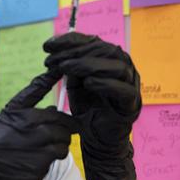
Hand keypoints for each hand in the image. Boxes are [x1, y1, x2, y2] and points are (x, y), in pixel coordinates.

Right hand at [0, 72, 79, 179]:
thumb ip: (17, 133)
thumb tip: (49, 113)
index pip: (21, 100)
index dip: (40, 84)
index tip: (56, 70)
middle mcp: (1, 136)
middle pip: (41, 116)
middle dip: (61, 121)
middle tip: (71, 127)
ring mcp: (13, 151)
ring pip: (51, 133)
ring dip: (63, 139)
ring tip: (61, 147)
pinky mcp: (27, 167)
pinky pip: (54, 151)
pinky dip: (60, 152)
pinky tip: (57, 158)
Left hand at [43, 32, 140, 179]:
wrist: (98, 139)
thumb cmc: (88, 108)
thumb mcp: (74, 84)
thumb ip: (70, 67)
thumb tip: (58, 51)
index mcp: (109, 60)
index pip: (92, 42)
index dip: (70, 41)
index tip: (47, 46)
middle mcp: (123, 67)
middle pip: (104, 50)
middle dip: (75, 52)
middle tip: (53, 60)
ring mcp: (131, 84)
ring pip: (116, 66)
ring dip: (89, 64)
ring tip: (66, 68)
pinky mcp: (132, 103)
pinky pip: (123, 90)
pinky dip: (106, 84)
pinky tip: (88, 83)